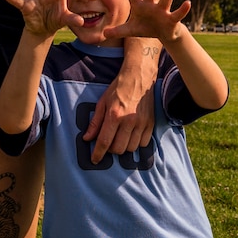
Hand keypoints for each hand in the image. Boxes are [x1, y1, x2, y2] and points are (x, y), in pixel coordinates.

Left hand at [83, 43, 157, 160]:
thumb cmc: (118, 88)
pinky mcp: (150, 123)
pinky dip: (136, 144)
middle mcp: (129, 121)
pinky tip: (131, 136)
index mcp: (114, 115)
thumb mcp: (102, 102)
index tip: (94, 160)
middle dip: (110, 150)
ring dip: (123, 147)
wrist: (139, 76)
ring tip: (119, 138)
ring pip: (131, 148)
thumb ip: (95, 122)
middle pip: (118, 149)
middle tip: (108, 143)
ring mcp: (141, 123)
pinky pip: (143, 143)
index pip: (104, 141)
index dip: (98, 154)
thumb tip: (87, 138)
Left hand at [102, 0, 191, 44]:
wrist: (163, 35)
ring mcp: (162, 11)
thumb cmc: (147, 28)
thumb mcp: (131, 30)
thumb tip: (104, 34)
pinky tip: (187, 3)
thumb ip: (118, 31)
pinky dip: (183, 9)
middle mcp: (151, 5)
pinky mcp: (171, 19)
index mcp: (140, 6)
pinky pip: (178, 14)